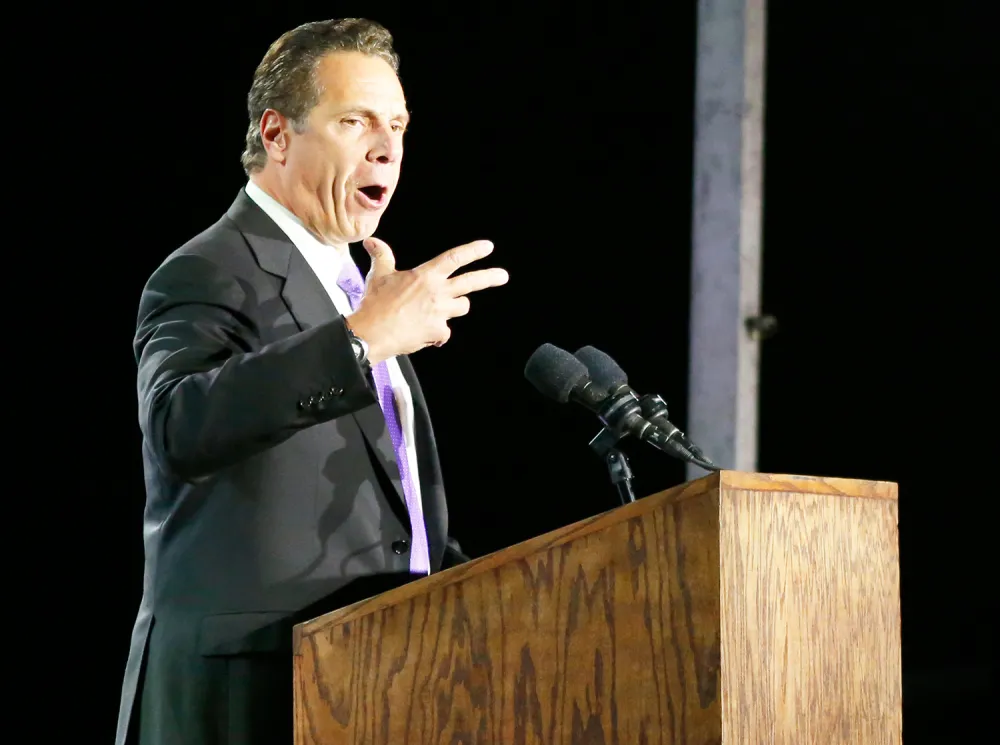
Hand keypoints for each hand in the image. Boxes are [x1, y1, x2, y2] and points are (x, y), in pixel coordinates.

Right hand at [345, 237, 508, 362]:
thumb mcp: (378, 275)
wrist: (371, 333)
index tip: (488, 247)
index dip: (473, 251)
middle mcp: (437, 292)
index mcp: (425, 276)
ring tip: (438, 310)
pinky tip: (425, 334)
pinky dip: (437, 334)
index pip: (453, 258)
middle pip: (470, 282)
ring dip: (454, 308)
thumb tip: (372, 241)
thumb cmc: (374, 304)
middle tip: (503, 276)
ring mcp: (440, 313)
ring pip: (461, 307)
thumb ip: (382, 256)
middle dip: (490, 277)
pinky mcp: (437, 332)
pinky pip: (445, 333)